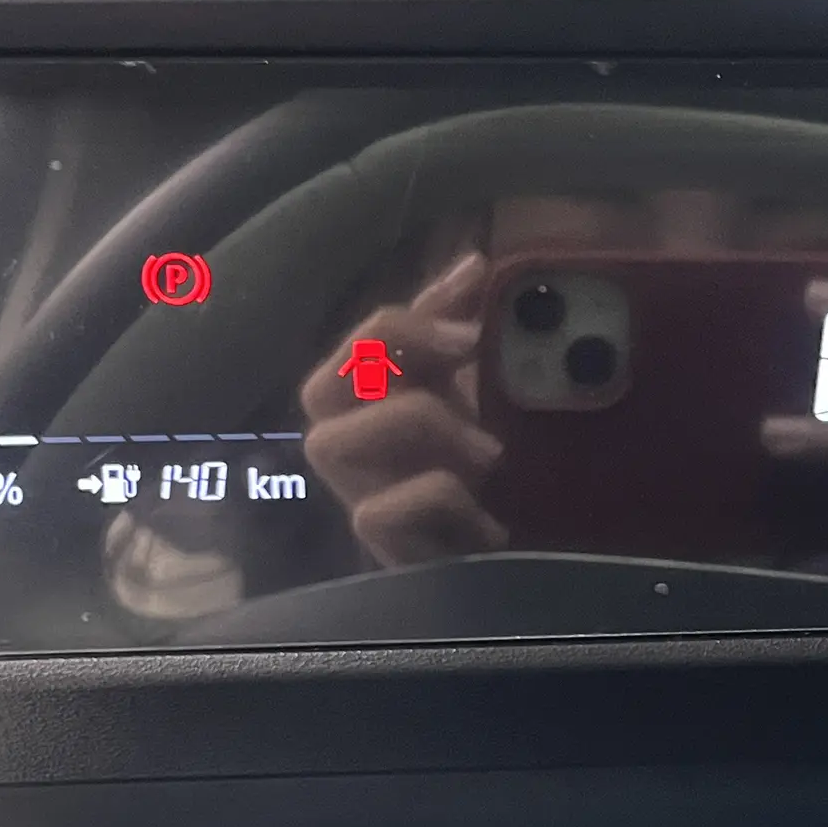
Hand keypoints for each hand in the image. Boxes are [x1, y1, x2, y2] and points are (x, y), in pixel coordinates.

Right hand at [300, 252, 505, 563]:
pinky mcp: (372, 549)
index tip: (477, 312)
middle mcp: (344, 446)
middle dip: (395, 359)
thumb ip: (461, 334)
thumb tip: (474, 264)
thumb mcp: (477, 395)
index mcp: (370, 400)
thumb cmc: (481, 472)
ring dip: (417, 426)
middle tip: (472, 355)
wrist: (508, 562)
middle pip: (319, 385)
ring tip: (490, 454)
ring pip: (330, 441)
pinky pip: (377, 511)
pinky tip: (487, 524)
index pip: (368, 337)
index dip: (416, 317)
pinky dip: (439, 501)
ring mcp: (352, 497)